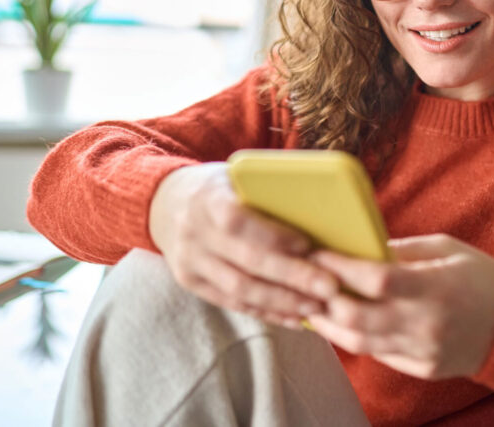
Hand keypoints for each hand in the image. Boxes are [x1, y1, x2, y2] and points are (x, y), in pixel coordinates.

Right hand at [148, 162, 338, 327]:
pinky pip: (232, 303)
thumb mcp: (236, 175)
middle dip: (291, 278)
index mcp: (208, 199)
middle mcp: (195, 233)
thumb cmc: (218, 186)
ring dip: (282, 302)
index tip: (307, 245)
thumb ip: (267, 190)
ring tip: (317, 306)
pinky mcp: (192, 283)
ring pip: (240, 290)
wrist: (165, 202)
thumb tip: (321, 207)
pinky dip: (266, 312)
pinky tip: (294, 318)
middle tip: (329, 287)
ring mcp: (190, 262)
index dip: (273, 236)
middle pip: (246, 263)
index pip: (238, 222)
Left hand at [306, 234, 493, 379]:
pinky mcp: (422, 368)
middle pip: (358, 317)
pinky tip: (342, 324)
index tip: (317, 253)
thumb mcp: (447, 249)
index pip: (376, 279)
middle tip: (305, 282)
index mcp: (436, 287)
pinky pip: (379, 355)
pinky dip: (356, 339)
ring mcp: (424, 351)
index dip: (340, 267)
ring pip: (360, 343)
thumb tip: (359, 248)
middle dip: (324, 299)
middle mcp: (427, 324)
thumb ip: (403, 250)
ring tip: (312, 307)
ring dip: (329, 325)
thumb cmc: (481, 277)